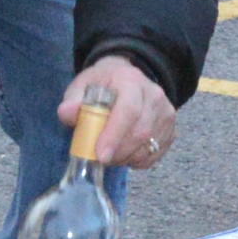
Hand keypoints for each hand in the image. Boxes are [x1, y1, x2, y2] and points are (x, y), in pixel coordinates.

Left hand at [64, 57, 178, 170]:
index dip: (115, 135)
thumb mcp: (83, 85)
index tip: (100, 155)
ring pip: (148, 146)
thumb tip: (67, 113)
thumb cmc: (102, 84)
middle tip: (99, 159)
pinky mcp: (171, 130)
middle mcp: (154, 96)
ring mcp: (166, 114)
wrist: (127, 78)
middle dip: (118, 152)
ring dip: (126, 158)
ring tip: (110, 153)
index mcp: (131, 81)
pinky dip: (137, 160)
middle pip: (141, 132)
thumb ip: (74, 100)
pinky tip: (124, 152)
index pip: (128, 111)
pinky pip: (154, 154)